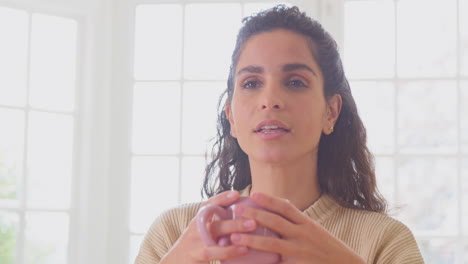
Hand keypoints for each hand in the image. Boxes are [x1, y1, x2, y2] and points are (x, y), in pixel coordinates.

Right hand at [160, 191, 256, 263]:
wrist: (175, 262)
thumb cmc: (194, 246)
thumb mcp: (201, 232)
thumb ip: (215, 223)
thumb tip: (239, 215)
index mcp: (198, 220)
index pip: (209, 204)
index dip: (222, 198)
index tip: (236, 194)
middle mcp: (196, 227)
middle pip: (217, 219)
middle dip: (235, 218)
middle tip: (253, 219)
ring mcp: (196, 241)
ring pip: (217, 231)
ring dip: (235, 228)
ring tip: (252, 227)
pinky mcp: (198, 254)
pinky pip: (216, 251)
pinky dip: (231, 250)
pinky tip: (244, 249)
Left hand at [229, 192, 365, 263]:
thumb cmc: (329, 250)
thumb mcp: (316, 231)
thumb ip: (299, 222)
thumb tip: (281, 211)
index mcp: (307, 224)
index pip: (286, 207)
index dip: (269, 199)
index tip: (253, 193)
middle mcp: (304, 235)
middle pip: (275, 222)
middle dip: (254, 215)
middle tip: (236, 210)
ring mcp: (300, 253)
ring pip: (271, 244)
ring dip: (251, 240)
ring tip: (234, 237)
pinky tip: (247, 263)